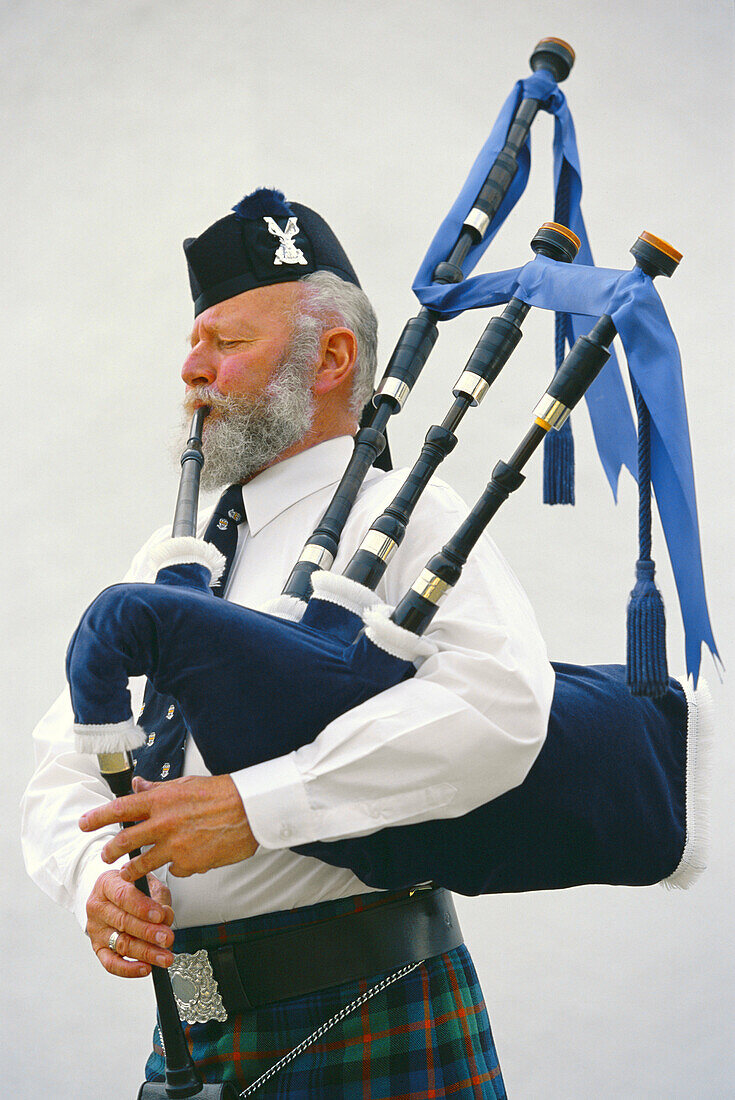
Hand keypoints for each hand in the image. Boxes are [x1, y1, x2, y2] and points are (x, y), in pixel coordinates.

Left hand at [79, 774, 258, 880]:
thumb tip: (138, 786)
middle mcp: (164, 824)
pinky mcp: (190, 864)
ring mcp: (176, 846)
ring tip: (128, 873)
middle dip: (109, 850)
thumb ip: (158, 790)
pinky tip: (184, 861)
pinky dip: (176, 867)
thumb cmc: (221, 794)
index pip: (120, 809)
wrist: (249, 811)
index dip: (98, 817)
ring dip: (132, 870)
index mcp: (161, 801)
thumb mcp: (185, 785)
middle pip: (125, 841)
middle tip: (104, 854)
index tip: (84, 823)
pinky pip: (175, 869)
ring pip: (143, 863)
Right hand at [86, 869, 173, 977]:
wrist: (114, 895)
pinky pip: (111, 963)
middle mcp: (98, 907)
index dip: (142, 907)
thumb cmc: (132, 887)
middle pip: (123, 922)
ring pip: (121, 943)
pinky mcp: (98, 948)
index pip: (123, 896)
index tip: (160, 915)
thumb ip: (158, 897)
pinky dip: (128, 969)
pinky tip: (145, 968)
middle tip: (167, 938)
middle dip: (148, 932)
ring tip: (164, 956)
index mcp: (107, 884)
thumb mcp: (147, 883)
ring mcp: (97, 929)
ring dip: (145, 953)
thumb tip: (165, 917)